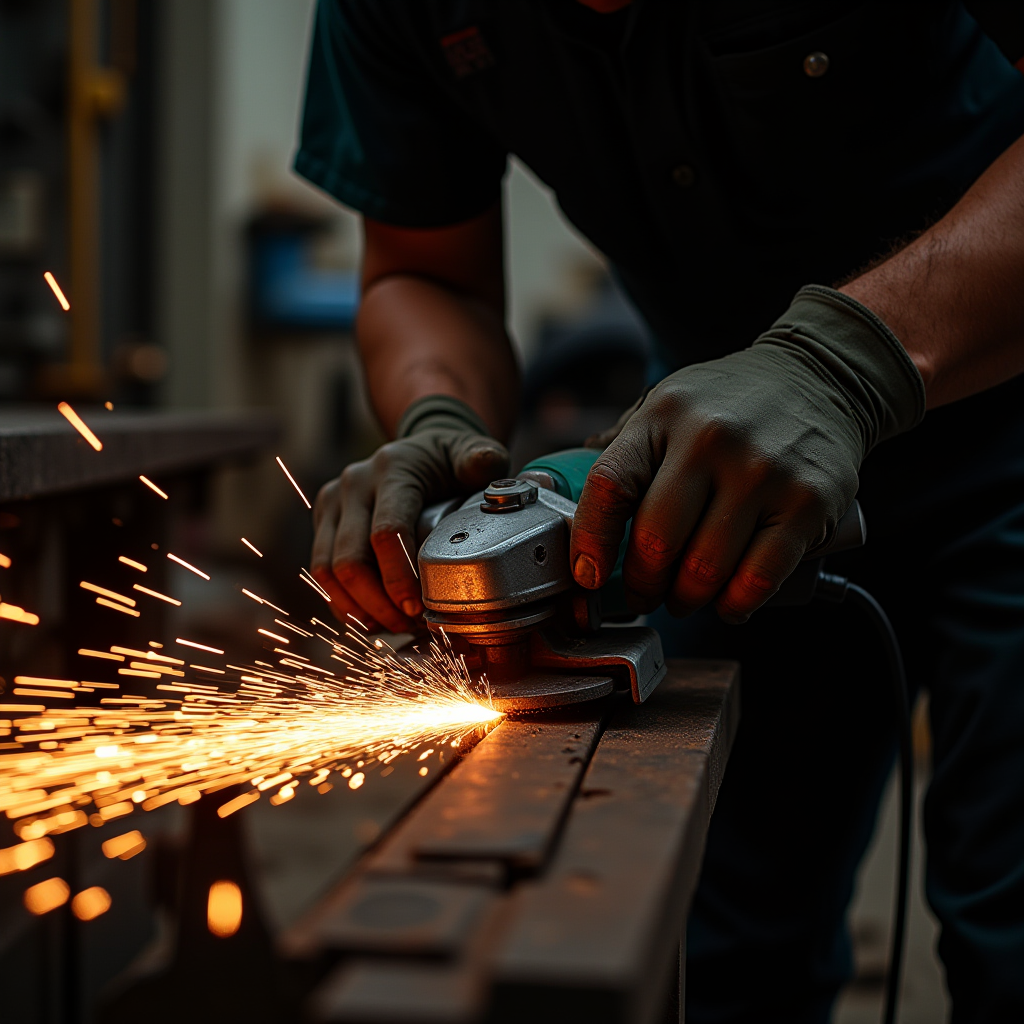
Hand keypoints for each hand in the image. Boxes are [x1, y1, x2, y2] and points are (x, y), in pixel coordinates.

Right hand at [311, 397, 507, 631]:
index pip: (386, 532)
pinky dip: (343, 603)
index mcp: (392, 469)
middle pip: (350, 559)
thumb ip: (481, 457)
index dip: (399, 577)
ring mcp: (334, 502)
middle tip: (408, 623)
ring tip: (391, 626)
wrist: (419, 450)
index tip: (417, 607)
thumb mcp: (470, 450)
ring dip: (358, 608)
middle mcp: (354, 484)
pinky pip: (321, 571)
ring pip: (328, 571)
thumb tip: (484, 463)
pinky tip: (371, 619)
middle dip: (378, 602)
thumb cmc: (448, 458)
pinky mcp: (325, 521)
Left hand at [570, 286, 924, 622]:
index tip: (588, 575)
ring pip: (705, 570)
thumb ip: (622, 446)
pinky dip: (735, 604)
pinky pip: (758, 578)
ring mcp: (762, 471)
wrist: (821, 375)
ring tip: (684, 597)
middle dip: (642, 586)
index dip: (590, 543)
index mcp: (663, 414)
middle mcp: (710, 439)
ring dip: (686, 600)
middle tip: (644, 594)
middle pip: (656, 542)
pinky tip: (726, 602)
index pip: (609, 487)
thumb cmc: (731, 400)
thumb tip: (562, 493)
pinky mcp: (808, 503)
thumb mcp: (667, 401)